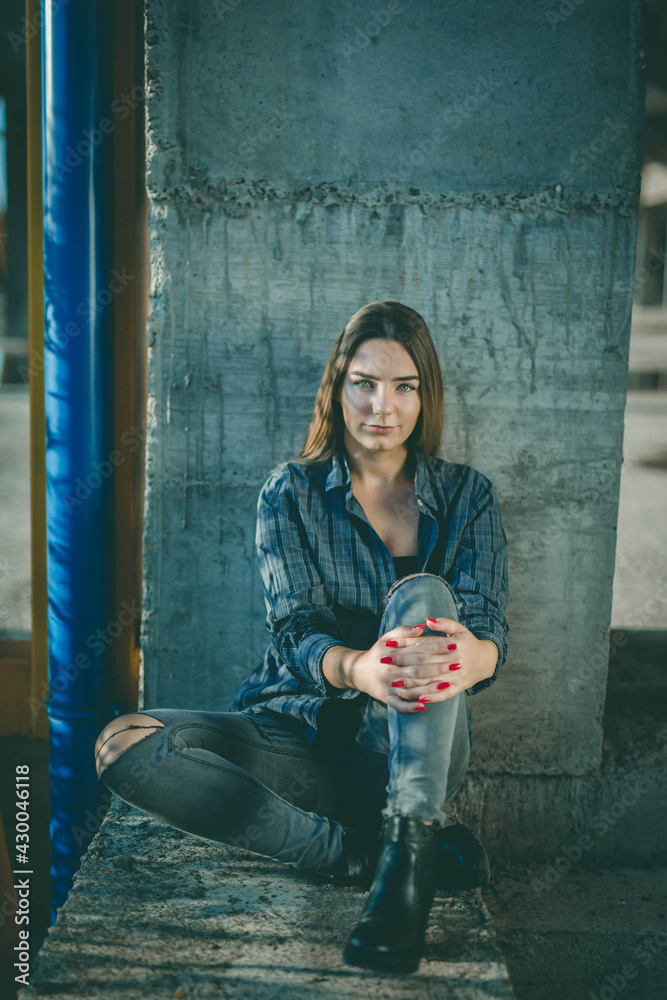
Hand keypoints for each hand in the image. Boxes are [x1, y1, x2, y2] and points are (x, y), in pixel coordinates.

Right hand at [348, 623, 445, 711]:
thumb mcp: (387, 638)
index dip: (438, 646)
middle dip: (440, 666)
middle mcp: (390, 669)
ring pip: (412, 688)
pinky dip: (411, 707)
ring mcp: (388, 685)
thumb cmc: (378, 652)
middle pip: (419, 668)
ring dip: (430, 687)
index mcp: (393, 652)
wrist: (357, 671)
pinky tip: (425, 706)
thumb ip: (404, 631)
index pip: (420, 648)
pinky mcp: (386, 698)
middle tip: (458, 664)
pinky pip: (399, 704)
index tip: (454, 643)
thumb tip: (423, 627)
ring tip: (448, 684)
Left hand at [382, 618, 498, 710]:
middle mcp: (455, 661)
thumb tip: (426, 620)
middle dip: (403, 665)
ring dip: (413, 684)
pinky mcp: (460, 687)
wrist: (487, 660)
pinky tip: (419, 700)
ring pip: (432, 681)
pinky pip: (445, 694)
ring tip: (395, 685)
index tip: (388, 647)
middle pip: (425, 664)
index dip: (405, 646)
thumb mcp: (459, 629)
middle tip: (385, 667)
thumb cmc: (468, 642)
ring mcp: (458, 676)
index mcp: (453, 645)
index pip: (424, 645)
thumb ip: (443, 623)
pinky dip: (432, 697)